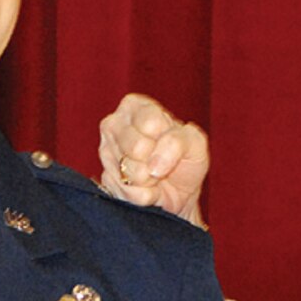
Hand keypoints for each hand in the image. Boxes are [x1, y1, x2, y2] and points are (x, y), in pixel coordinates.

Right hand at [98, 93, 208, 224]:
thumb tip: (154, 166)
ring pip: (132, 172)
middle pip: (137, 147)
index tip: (170, 141)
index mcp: (135, 106)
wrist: (180, 192)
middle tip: (161, 160)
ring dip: (151, 179)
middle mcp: (114, 125)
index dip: (166, 139)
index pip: (150, 123)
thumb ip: (177, 142)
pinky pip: (129, 192)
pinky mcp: (105, 179)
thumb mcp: (195, 142)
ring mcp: (106, 152)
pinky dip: (146, 194)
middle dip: (156, 160)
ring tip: (153, 173)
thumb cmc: (186, 160)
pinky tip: (146, 187)